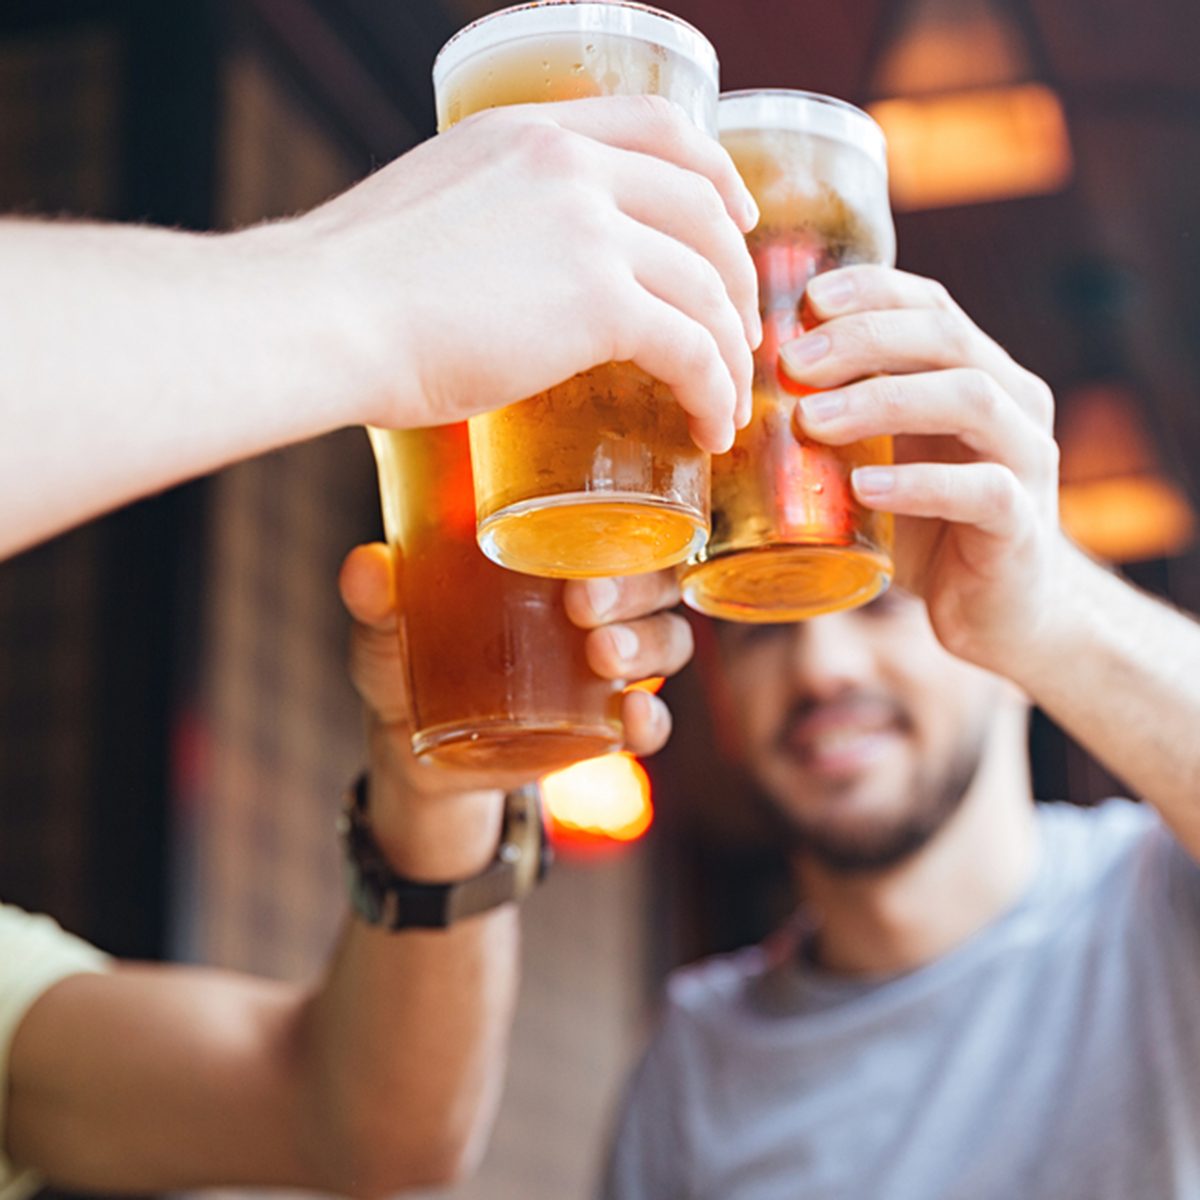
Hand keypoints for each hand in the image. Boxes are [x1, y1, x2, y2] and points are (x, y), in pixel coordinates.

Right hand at [286, 95, 760, 452]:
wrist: (322, 316)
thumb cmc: (349, 288)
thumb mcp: (430, 213)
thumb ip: (491, 224)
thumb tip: (504, 279)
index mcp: (531, 133)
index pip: (660, 128)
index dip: (717, 176)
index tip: (736, 221)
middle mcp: (572, 164)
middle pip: (703, 208)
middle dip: (736, 275)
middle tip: (738, 332)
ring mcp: (590, 229)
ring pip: (706, 286)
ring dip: (730, 351)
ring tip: (727, 400)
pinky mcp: (598, 303)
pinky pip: (691, 348)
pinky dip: (713, 391)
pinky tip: (710, 427)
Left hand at [338, 544, 691, 874]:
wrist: (412, 747)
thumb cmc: (410, 657)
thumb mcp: (387, 626)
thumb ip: (378, 597)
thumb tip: (367, 566)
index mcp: (560, 559)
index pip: (615, 522)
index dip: (617, 518)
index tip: (579, 525)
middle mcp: (601, 606)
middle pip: (654, 579)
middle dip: (631, 586)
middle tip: (583, 603)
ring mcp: (611, 667)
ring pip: (666, 642)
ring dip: (644, 645)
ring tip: (601, 655)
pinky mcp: (608, 727)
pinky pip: (654, 723)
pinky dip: (651, 721)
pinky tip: (629, 717)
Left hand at [782, 265, 1062, 682]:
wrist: (1001, 610)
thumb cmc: (928, 527)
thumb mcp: (884, 461)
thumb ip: (842, 423)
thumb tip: (739, 396)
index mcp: (979, 373)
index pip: (931, 306)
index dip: (870, 291)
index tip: (804, 299)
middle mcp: (1013, 402)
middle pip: (946, 337)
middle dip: (862, 338)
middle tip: (790, 364)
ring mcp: (1025, 460)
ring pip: (969, 399)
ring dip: (882, 400)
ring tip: (811, 420)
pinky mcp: (1021, 525)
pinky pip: (982, 491)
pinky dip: (918, 484)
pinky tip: (864, 488)